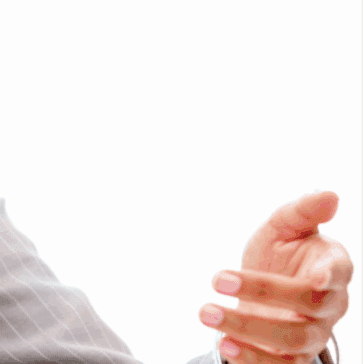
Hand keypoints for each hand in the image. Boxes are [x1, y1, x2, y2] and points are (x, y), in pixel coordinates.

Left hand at [198, 191, 351, 363]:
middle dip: (262, 294)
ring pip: (291, 342)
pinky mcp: (290, 357)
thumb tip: (330, 194)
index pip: (335, 276)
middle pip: (307, 308)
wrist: (264, 291)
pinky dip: (253, 359)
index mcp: (332, 269)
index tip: (309, 277)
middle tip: (217, 278)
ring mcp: (311, 334)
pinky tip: (225, 344)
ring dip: (248, 329)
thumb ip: (303, 211)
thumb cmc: (280, 253)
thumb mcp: (285, 226)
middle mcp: (328, 306)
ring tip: (208, 313)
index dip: (326, 278)